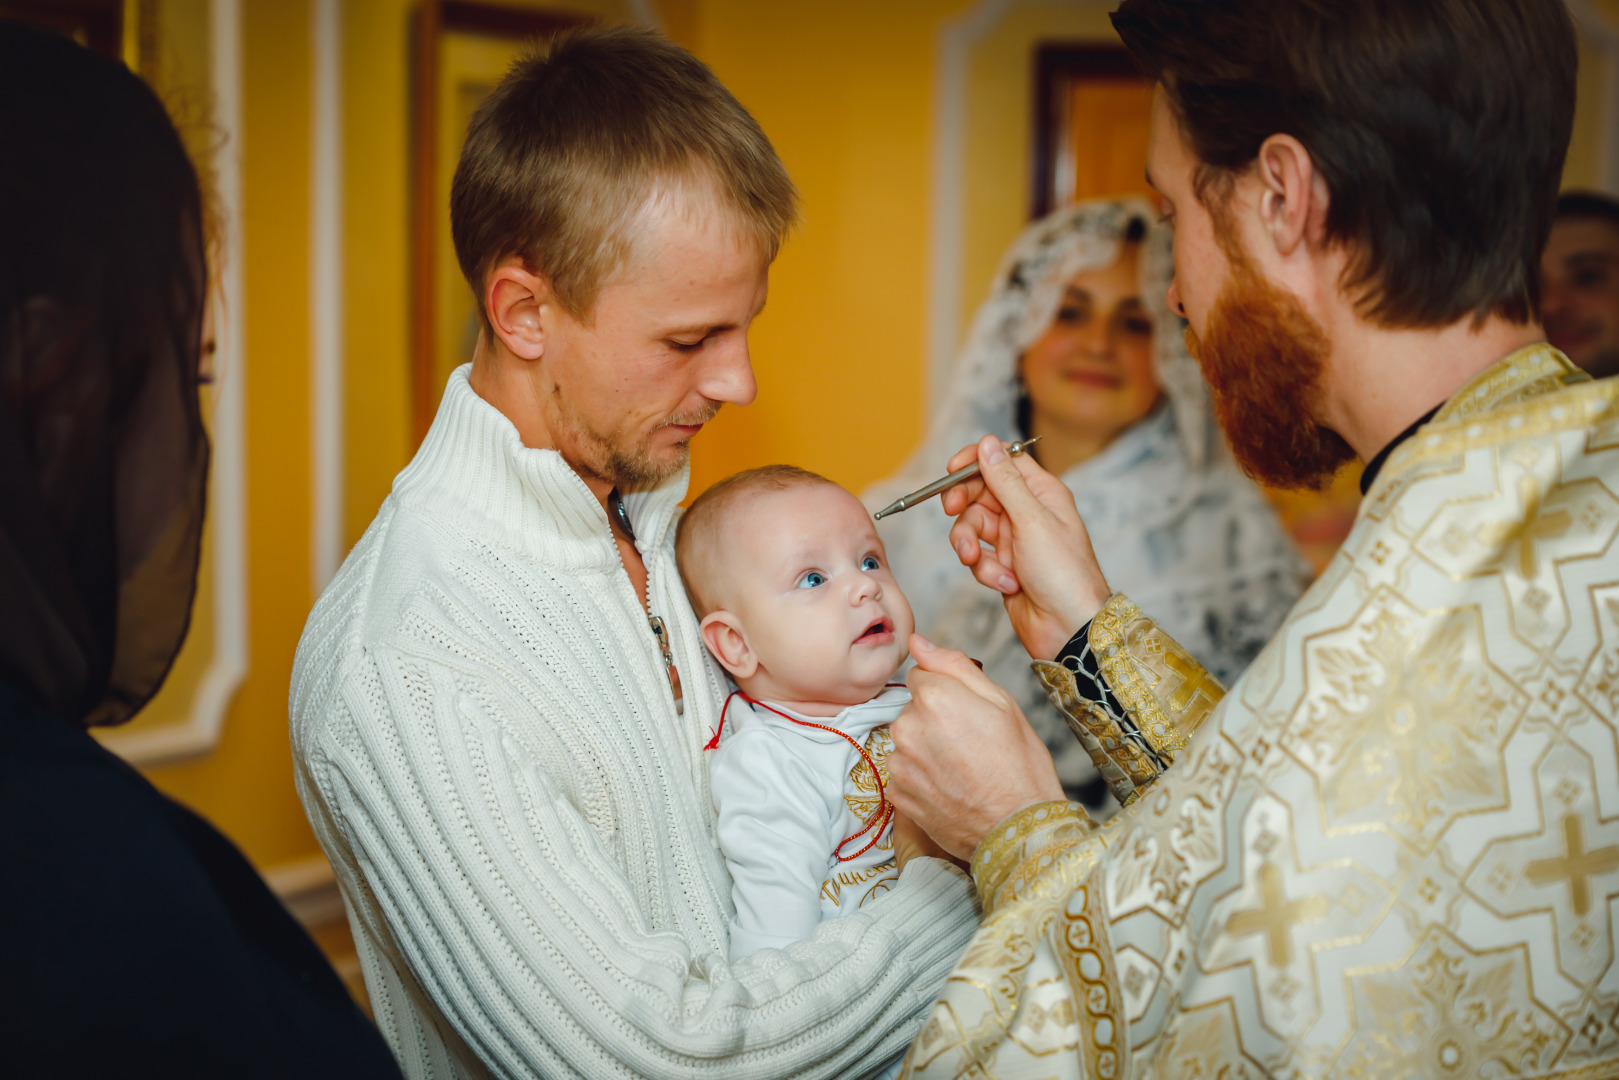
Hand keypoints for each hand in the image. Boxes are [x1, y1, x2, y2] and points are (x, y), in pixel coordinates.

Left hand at [887, 635, 1064, 858]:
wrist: (1018, 828)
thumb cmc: (1020, 764)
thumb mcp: (1001, 702)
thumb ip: (954, 666)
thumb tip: (919, 643)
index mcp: (934, 696)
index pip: (921, 676)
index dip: (947, 692)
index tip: (967, 713)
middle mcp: (908, 725)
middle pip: (913, 709)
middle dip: (935, 720)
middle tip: (971, 744)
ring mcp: (900, 762)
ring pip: (907, 740)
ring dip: (926, 749)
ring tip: (962, 769)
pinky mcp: (897, 792)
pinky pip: (904, 772)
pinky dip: (922, 777)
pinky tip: (950, 787)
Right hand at [940, 435, 1110, 659]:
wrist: (1069, 628)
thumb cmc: (1065, 574)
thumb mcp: (1032, 520)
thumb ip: (1005, 481)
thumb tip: (987, 443)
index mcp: (1042, 492)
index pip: (1003, 461)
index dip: (976, 462)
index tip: (952, 470)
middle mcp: (1027, 512)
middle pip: (980, 493)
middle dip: (964, 506)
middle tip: (952, 511)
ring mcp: (1014, 540)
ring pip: (972, 527)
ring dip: (971, 544)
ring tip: (978, 560)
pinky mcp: (1004, 565)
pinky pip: (978, 557)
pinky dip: (986, 570)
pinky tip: (1006, 583)